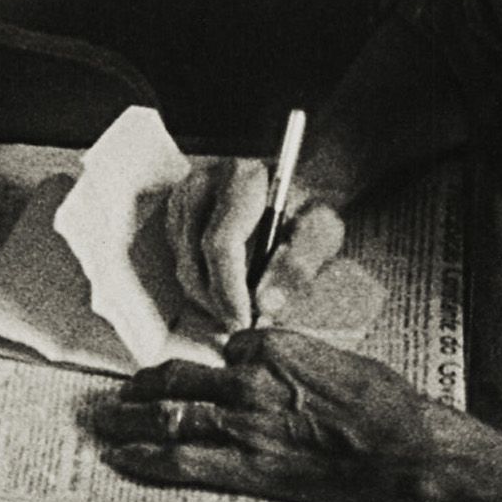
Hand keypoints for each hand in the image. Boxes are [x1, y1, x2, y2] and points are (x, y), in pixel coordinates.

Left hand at [93, 329, 463, 501]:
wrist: (399, 447)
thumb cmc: (382, 404)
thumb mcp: (339, 361)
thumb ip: (300, 362)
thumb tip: (287, 374)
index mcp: (272, 347)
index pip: (229, 348)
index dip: (221, 363)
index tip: (211, 374)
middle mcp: (247, 381)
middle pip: (179, 379)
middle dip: (146, 385)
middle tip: (125, 388)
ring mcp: (240, 424)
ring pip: (167, 416)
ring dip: (130, 418)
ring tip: (108, 419)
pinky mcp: (244, 466)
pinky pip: (180, 460)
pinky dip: (144, 457)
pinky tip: (123, 457)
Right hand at [159, 157, 351, 331]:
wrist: (299, 184)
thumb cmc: (312, 207)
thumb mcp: (323, 232)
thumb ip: (299, 265)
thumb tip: (265, 305)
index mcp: (241, 177)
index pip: (220, 244)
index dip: (228, 289)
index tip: (244, 321)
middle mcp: (205, 181)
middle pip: (194, 258)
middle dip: (217, 301)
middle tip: (243, 324)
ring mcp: (185, 195)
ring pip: (184, 262)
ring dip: (207, 295)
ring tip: (239, 309)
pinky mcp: (178, 210)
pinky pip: (180, 258)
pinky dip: (200, 282)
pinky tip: (226, 291)